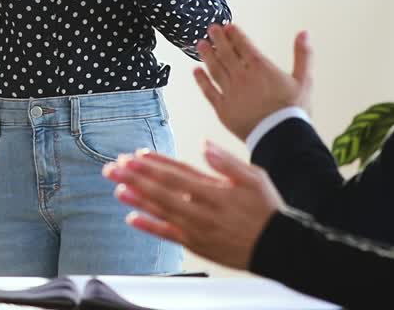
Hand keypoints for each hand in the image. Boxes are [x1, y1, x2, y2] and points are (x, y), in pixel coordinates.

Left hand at [103, 143, 283, 269]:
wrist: (279, 248)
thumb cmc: (267, 210)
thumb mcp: (255, 178)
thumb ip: (227, 162)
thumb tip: (206, 145)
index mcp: (216, 191)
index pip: (178, 175)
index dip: (154, 165)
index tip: (134, 156)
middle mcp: (203, 210)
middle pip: (163, 191)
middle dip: (136, 178)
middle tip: (114, 168)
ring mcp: (198, 229)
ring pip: (162, 211)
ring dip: (137, 199)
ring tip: (117, 188)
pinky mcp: (196, 245)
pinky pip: (168, 235)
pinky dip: (150, 227)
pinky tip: (132, 218)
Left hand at [194, 24, 313, 141]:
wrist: (281, 137)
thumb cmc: (293, 110)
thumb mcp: (304, 80)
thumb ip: (303, 55)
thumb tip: (304, 33)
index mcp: (260, 68)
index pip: (243, 45)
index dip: (234, 34)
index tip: (227, 26)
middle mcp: (242, 77)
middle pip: (226, 53)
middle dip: (218, 39)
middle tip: (211, 29)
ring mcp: (230, 92)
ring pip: (215, 69)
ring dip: (207, 55)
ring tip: (200, 44)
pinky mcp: (223, 109)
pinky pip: (209, 91)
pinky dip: (201, 80)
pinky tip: (196, 71)